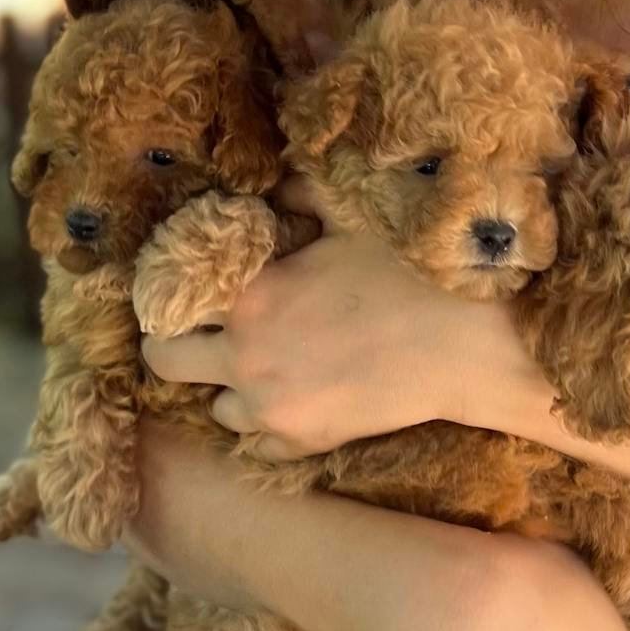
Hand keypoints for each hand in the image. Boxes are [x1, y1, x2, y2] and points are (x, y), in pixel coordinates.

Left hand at [141, 174, 487, 459]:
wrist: (464, 342)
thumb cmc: (407, 270)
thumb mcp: (347, 217)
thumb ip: (297, 194)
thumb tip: (272, 184)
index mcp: (248, 294)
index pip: (165, 304)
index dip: (168, 297)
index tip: (184, 293)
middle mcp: (245, 355)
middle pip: (166, 363)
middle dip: (178, 345)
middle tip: (205, 333)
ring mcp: (272, 406)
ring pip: (216, 408)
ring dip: (229, 387)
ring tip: (261, 367)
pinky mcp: (305, 442)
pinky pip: (259, 445)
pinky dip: (267, 426)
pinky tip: (292, 399)